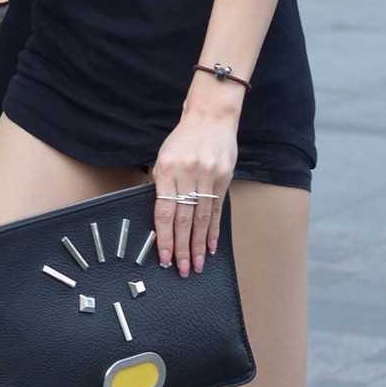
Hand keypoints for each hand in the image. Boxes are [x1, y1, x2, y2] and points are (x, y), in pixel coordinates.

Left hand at [152, 82, 240, 274]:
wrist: (211, 117)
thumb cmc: (182, 139)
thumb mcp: (164, 157)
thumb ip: (161, 185)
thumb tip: (161, 218)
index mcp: (167, 170)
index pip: (165, 212)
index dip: (165, 238)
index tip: (164, 258)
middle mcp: (188, 175)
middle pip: (184, 219)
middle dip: (182, 248)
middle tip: (182, 270)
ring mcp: (208, 177)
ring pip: (202, 218)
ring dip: (199, 245)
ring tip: (196, 264)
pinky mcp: (224, 178)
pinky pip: (217, 210)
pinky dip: (213, 230)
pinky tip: (211, 246)